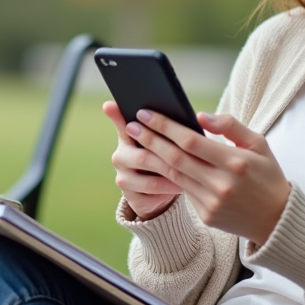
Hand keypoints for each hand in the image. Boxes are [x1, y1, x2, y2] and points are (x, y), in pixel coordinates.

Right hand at [103, 101, 184, 219]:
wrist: (164, 191)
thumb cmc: (168, 157)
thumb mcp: (169, 140)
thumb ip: (172, 128)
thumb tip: (194, 116)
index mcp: (128, 137)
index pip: (122, 124)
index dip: (116, 116)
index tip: (110, 105)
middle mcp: (120, 156)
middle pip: (142, 157)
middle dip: (167, 158)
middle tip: (189, 157)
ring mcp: (123, 178)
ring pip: (149, 179)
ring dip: (172, 177)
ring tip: (191, 175)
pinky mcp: (131, 198)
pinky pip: (152, 195)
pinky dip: (168, 191)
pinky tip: (182, 187)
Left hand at [120, 107, 290, 245]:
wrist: (277, 220)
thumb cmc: (268, 176)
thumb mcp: (260, 144)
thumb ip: (231, 126)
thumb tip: (200, 116)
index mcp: (236, 163)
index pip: (191, 141)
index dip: (165, 126)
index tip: (146, 114)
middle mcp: (221, 184)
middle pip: (175, 158)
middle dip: (150, 139)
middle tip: (132, 125)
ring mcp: (212, 202)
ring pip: (173, 175)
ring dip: (152, 157)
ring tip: (137, 141)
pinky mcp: (206, 216)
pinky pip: (182, 191)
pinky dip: (167, 175)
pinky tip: (155, 162)